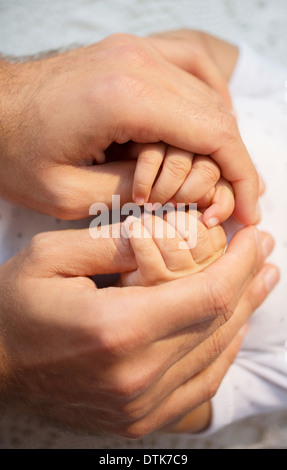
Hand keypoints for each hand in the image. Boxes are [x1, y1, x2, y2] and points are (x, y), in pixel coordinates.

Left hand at [0, 32, 257, 222]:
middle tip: (234, 204)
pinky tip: (204, 131)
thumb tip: (180, 193)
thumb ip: (134, 193)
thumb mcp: (70, 196)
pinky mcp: (131, 53)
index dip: (241, 176)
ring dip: (221, 138)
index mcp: (124, 98)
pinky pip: (190, 70)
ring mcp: (136, 51)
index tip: (250, 210)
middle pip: (217, 114)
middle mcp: (138, 63)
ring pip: (209, 92)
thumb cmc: (16, 153)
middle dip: (234, 164)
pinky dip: (208, 103)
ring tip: (220, 175)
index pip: (213, 134)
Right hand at [0, 225, 277, 436]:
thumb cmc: (14, 306)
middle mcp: (135, 374)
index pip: (207, 294)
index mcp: (116, 328)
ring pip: (215, 356)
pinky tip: (232, 330)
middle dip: (249, 284)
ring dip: (244, 316)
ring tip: (260, 285)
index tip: (256, 238)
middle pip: (218, 325)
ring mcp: (138, 404)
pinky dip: (221, 354)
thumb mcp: (52, 256)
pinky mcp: (136, 418)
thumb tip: (167, 235)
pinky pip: (197, 388)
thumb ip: (114, 243)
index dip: (241, 263)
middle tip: (265, 255)